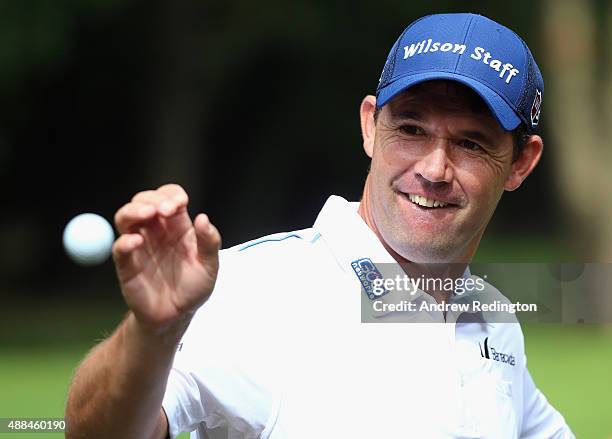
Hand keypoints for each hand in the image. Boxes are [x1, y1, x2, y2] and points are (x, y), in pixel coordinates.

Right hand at [112, 184, 220, 331]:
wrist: (176, 315)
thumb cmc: (193, 287)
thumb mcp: (209, 265)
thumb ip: (209, 242)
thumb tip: (203, 217)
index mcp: (177, 225)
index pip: (169, 197)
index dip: (172, 195)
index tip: (180, 204)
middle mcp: (155, 230)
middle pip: (144, 201)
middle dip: (153, 199)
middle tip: (164, 210)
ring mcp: (139, 244)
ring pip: (125, 217)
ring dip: (134, 210)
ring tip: (147, 214)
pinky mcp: (127, 263)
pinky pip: (119, 247)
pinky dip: (125, 241)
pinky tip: (136, 242)